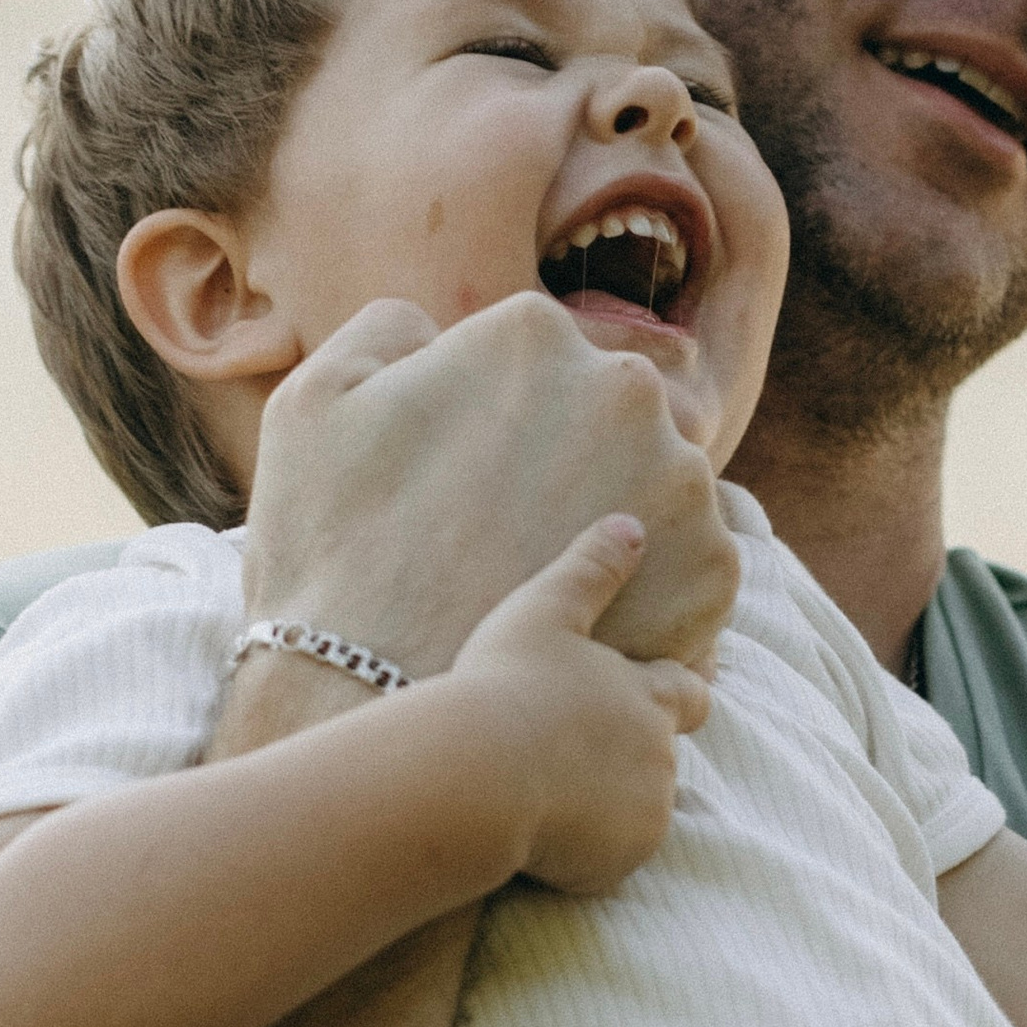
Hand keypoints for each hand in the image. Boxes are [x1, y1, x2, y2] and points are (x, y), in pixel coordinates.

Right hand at [242, 293, 738, 681]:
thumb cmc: (329, 551)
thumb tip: (438, 331)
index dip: (499, 429)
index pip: (538, 365)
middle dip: (571, 467)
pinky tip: (592, 630)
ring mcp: (683, 483)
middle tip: (507, 538)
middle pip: (609, 421)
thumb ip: (387, 332)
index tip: (469, 483)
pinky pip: (689, 571)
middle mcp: (627, 391)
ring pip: (658, 493)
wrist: (374, 696)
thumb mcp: (314, 400)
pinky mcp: (713, 573)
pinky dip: (652, 598)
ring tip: (545, 591)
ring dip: (618, 529)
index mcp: (535, 337)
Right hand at [451, 514, 712, 894]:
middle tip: (588, 759)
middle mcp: (660, 754)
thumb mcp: (543, 610)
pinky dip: (583, 856)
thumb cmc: (502, 685)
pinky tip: (535, 840)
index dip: (684, 692)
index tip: (681, 693)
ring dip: (605, 807)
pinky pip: (607, 863)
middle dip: (635, 759)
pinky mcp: (620, 861)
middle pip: (662, 759)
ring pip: (635, 812)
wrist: (476, 774)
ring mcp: (646, 812)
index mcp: (648, 694)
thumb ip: (591, 568)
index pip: (691, 692)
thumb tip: (632, 523)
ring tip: (546, 800)